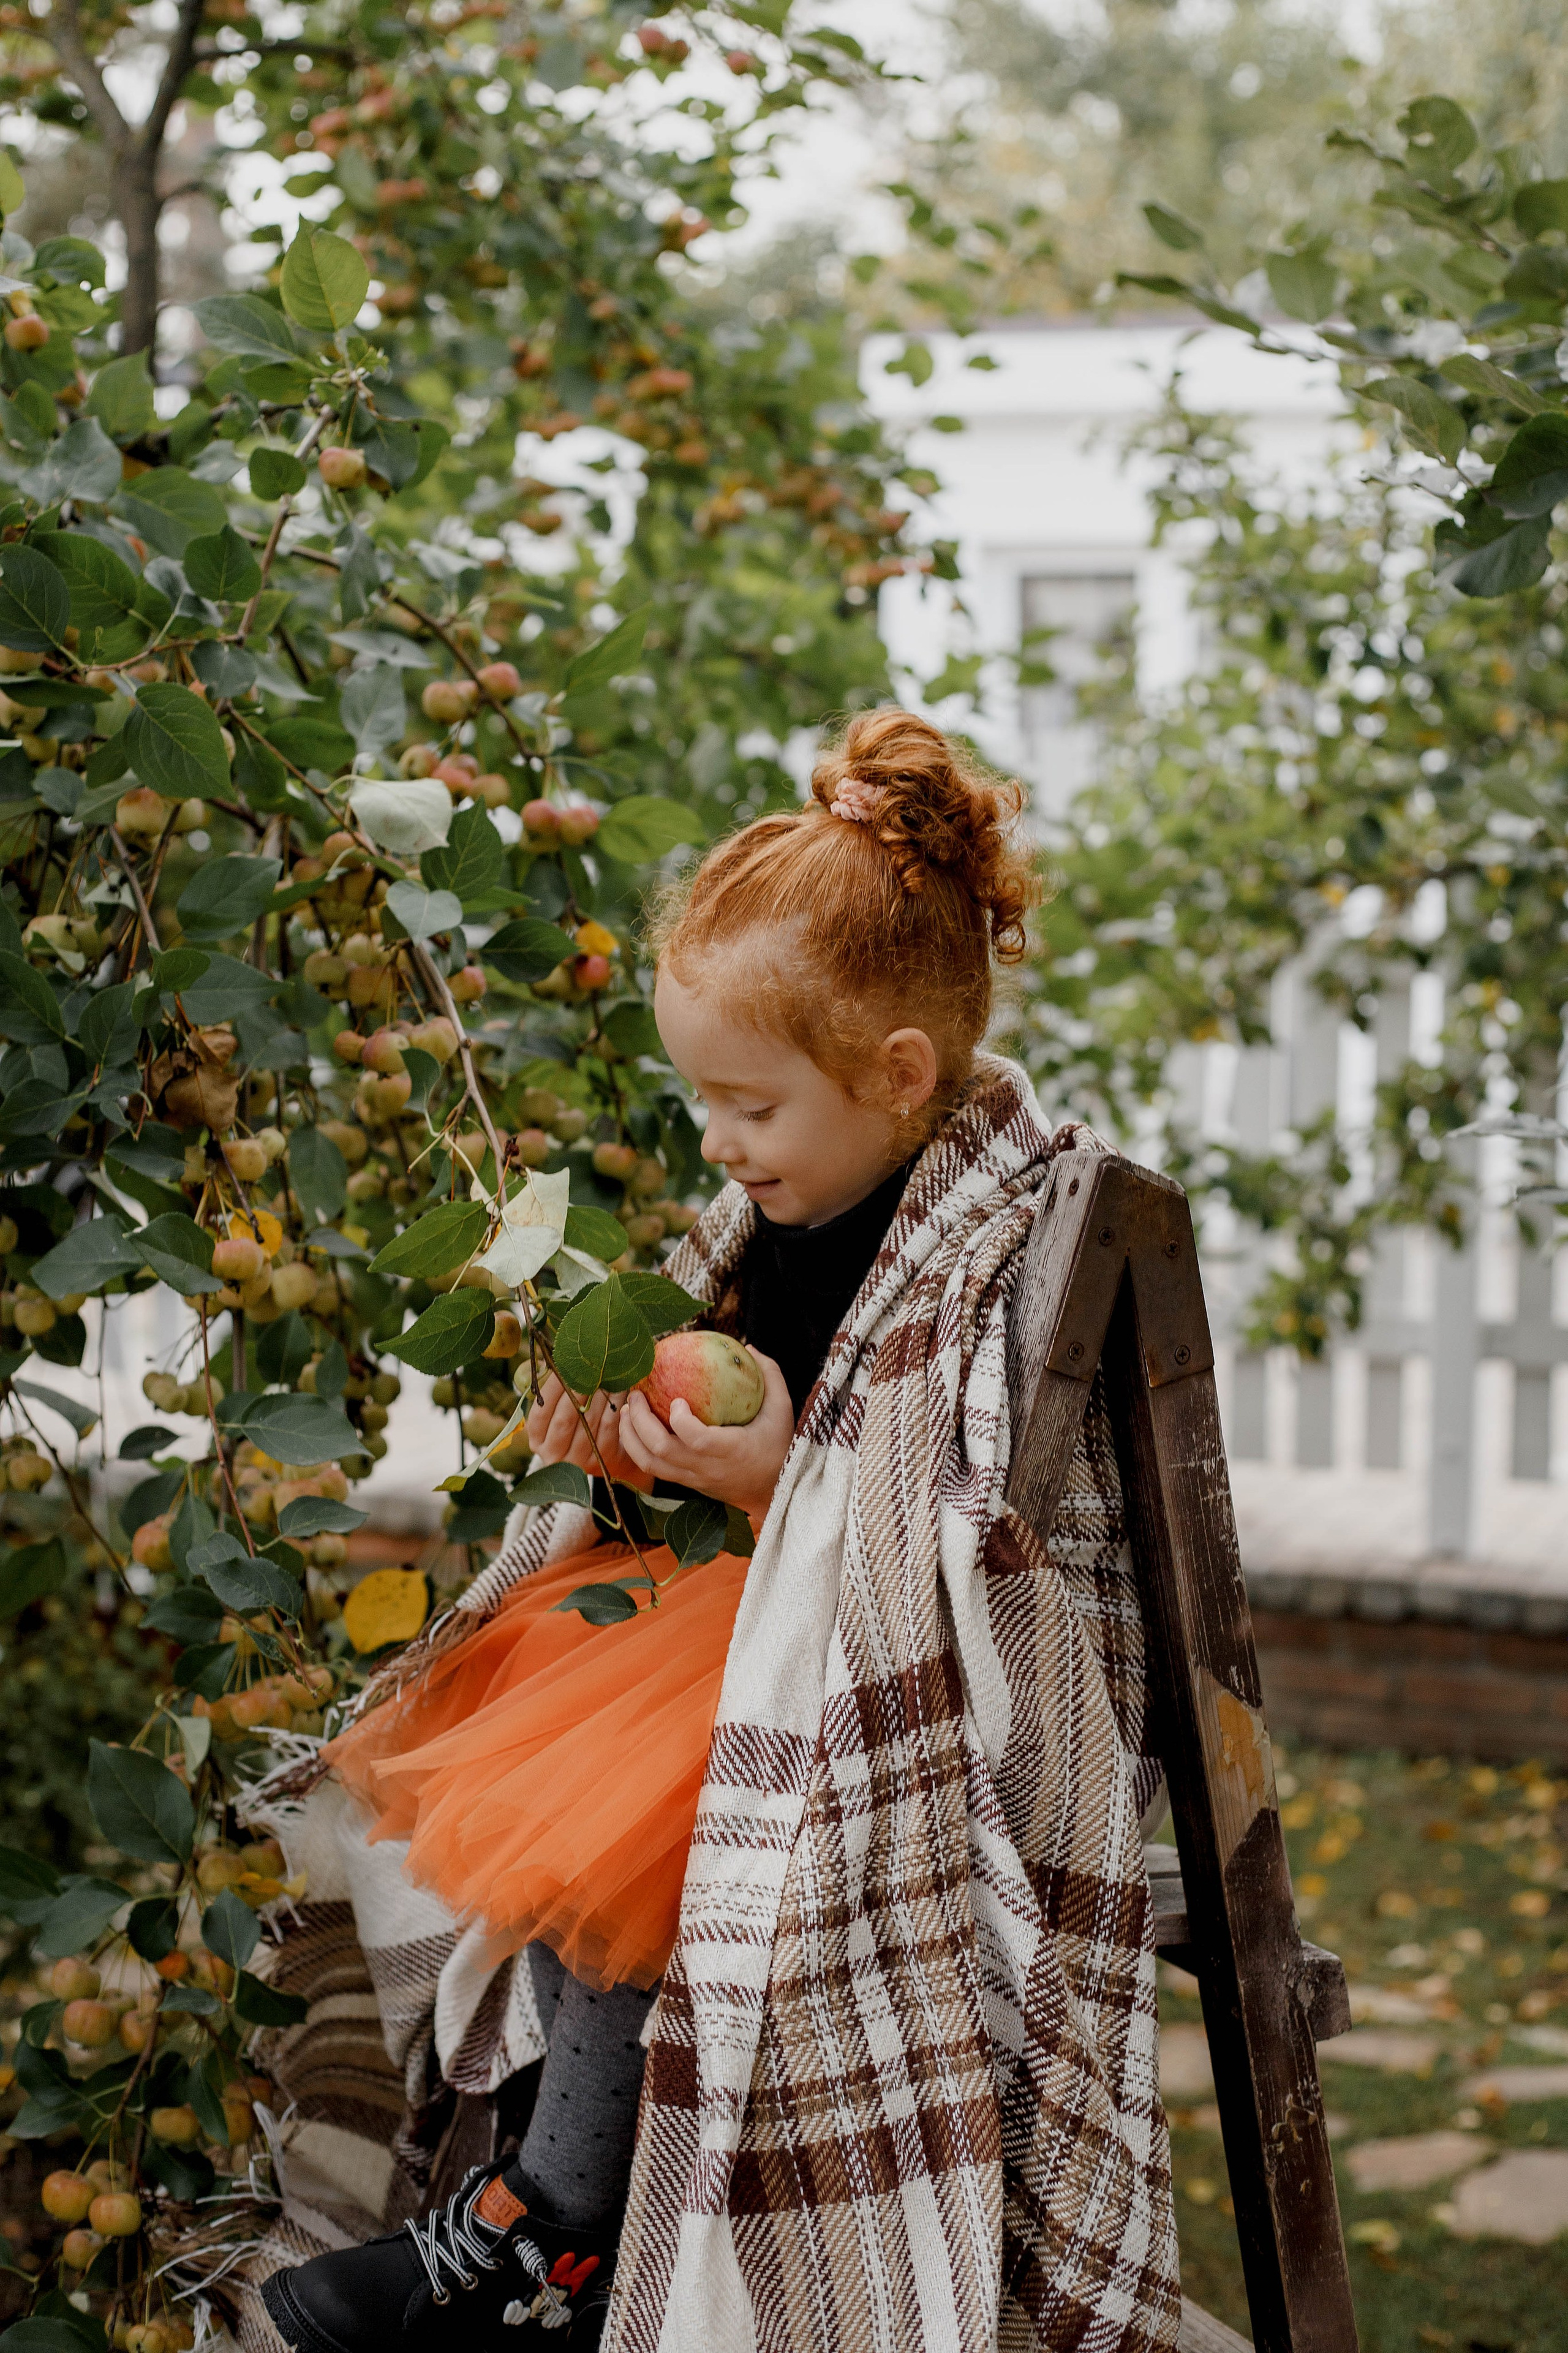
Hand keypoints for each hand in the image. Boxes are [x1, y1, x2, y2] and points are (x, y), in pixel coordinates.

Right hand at [525, 1372, 649, 1490]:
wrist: (605, 1457)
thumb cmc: (577, 1425)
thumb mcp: (558, 1412)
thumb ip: (553, 1391)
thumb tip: (550, 1362)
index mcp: (538, 1440)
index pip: (541, 1412)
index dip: (552, 1388)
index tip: (563, 1365)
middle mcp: (554, 1454)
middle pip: (564, 1418)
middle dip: (577, 1390)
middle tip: (588, 1367)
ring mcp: (579, 1460)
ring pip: (589, 1421)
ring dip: (599, 1394)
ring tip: (607, 1372)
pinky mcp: (603, 1459)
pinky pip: (609, 1426)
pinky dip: (615, 1404)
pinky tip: (620, 1387)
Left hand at [614, 1347, 794, 1522]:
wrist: (772, 1493)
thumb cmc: (778, 1447)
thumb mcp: (782, 1410)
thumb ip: (770, 1377)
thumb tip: (749, 1347)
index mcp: (730, 1451)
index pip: (697, 1440)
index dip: (680, 1421)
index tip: (676, 1399)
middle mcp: (706, 1468)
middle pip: (661, 1450)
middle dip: (640, 1421)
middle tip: (636, 1394)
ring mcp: (692, 1478)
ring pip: (650, 1463)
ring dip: (631, 1436)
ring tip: (626, 1409)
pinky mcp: (685, 1482)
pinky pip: (653, 1468)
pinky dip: (637, 1446)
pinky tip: (634, 1425)